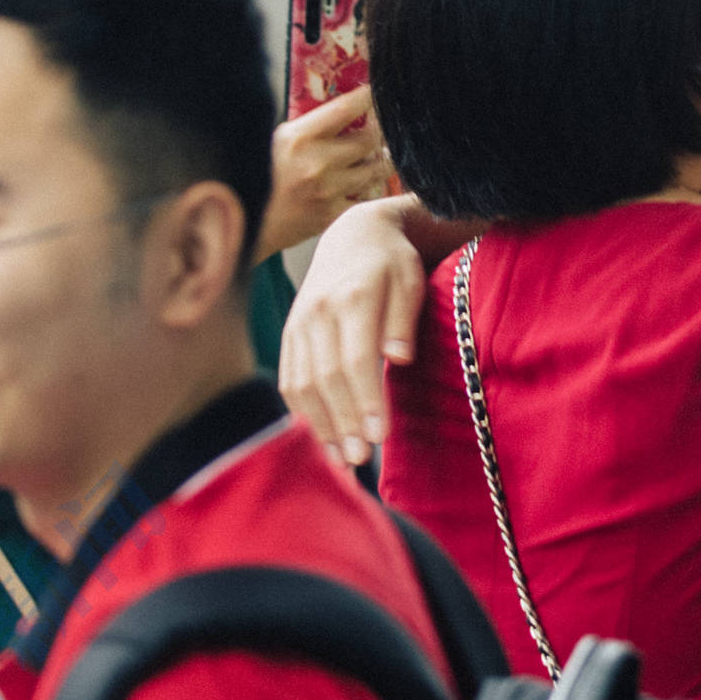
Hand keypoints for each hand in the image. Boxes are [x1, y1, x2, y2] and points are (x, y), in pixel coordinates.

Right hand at [261, 85, 390, 259]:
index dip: (369, 98)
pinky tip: (363, 184)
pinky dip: (368, 189)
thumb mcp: (277, 139)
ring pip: (376, 170)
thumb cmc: (257, 175)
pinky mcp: (332, 214)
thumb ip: (310, 126)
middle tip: (382, 130)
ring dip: (381, 161)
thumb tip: (344, 109)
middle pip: (372, 139)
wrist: (242, 222)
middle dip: (382, 132)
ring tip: (378, 156)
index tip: (377, 94)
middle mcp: (318, 162)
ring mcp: (328, 190)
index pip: (347, 108)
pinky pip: (367, 197)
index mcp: (300, 137)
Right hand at [277, 193, 431, 466]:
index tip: (378, 435)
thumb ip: (404, 319)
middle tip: (360, 461)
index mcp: (353, 297)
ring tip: (341, 462)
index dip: (364, 399)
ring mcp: (298, 324)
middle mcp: (317, 312)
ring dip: (320, 426)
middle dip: (342, 423)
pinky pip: (289, 380)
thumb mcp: (411, 281)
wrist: (353, 237)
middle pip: (326, 377)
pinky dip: (303, 413)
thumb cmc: (392, 264)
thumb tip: (399, 358)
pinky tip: (320, 440)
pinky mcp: (289, 336)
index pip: (355, 357)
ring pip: (302, 383)